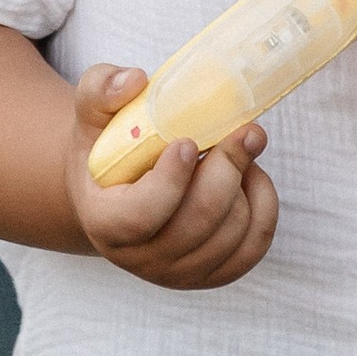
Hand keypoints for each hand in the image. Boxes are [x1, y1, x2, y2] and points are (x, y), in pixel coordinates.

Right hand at [68, 68, 275, 286]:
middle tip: (237, 131)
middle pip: (199, 222)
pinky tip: (249, 176)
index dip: (171, 181)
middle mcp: (140, 258)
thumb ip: (102, 90)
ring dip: (244, 182)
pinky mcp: (212, 274)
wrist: (118, 189)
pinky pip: (255, 245)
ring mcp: (178, 273)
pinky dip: (263, 204)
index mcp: (105, 222)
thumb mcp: (93, 114)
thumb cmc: (109, 147)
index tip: (188, 142)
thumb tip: (135, 81)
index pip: (141, 216)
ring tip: (233, 151)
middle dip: (226, 168)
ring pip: (232, 233)